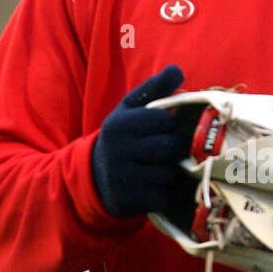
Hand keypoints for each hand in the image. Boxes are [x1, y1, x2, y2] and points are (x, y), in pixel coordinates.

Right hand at [91, 65, 189, 217]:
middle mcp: (117, 151)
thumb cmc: (122, 137)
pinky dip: (165, 192)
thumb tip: (177, 70)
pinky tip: (154, 185)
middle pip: (170, 148)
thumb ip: (155, 89)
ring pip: (169, 173)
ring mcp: (121, 178)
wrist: (94, 176)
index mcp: (119, 124)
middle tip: (173, 149)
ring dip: (172, 171)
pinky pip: (163, 196)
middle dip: (178, 148)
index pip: (164, 120)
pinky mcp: (127, 201)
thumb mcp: (131, 109)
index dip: (171, 125)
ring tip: (160, 167)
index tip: (166, 128)